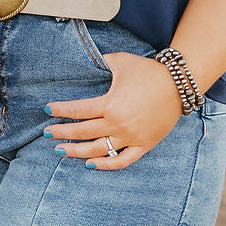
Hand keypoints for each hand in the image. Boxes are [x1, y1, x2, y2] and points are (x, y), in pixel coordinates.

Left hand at [44, 52, 183, 169]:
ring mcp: (131, 137)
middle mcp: (118, 124)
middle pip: (83, 132)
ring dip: (77, 152)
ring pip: (97, 150)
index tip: (47, 110)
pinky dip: (105, 165)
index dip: (60, 111)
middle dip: (62, 133)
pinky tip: (90, 164)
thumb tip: (85, 60)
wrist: (178, 83)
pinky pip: (122, 161)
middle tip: (47, 133)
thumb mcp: (120, 61)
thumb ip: (100, 63)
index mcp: (110, 104)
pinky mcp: (144, 144)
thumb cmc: (148, 71)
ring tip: (61, 150)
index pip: (78, 111)